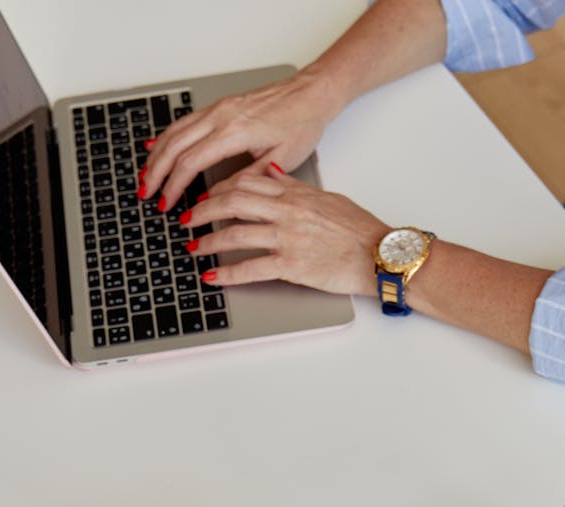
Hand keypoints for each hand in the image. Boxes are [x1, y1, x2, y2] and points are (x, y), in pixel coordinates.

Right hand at [142, 68, 341, 211]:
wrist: (312, 93)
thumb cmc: (301, 124)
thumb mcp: (279, 161)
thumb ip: (245, 181)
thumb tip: (216, 198)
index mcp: (234, 132)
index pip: (191, 163)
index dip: (174, 187)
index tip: (167, 206)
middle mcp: (221, 116)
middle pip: (175, 146)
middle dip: (156, 173)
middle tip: (147, 195)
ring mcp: (219, 108)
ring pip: (175, 131)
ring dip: (156, 155)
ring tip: (146, 177)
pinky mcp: (221, 105)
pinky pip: (184, 121)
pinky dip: (166, 136)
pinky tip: (156, 146)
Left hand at [180, 164, 387, 295]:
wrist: (378, 253)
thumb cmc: (357, 229)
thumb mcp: (324, 197)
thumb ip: (293, 185)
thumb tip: (271, 171)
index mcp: (294, 194)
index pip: (246, 183)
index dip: (218, 189)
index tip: (204, 196)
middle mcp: (287, 212)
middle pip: (233, 203)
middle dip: (203, 211)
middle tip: (187, 219)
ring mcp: (287, 238)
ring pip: (236, 234)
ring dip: (208, 241)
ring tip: (192, 248)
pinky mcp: (291, 265)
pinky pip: (251, 268)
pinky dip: (227, 273)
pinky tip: (211, 277)